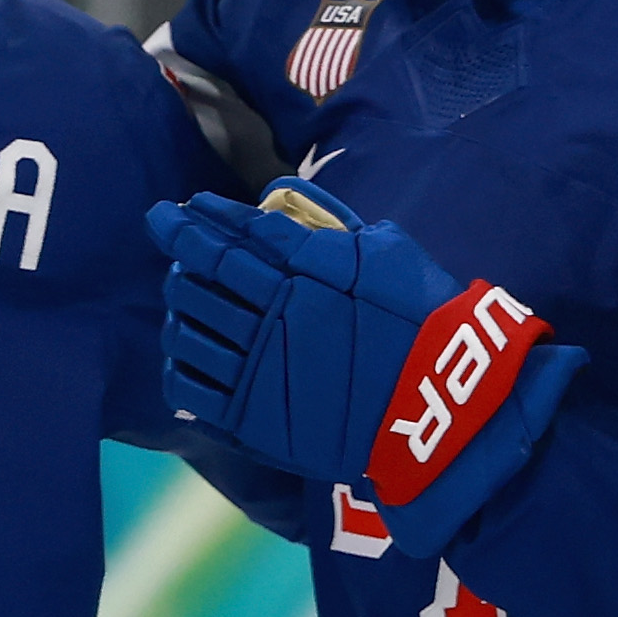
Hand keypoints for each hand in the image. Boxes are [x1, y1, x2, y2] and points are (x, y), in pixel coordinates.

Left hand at [146, 184, 582, 555]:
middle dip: (180, 256)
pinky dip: (177, 364)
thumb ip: (329, 224)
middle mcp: (274, 316)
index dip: (194, 222)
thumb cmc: (424, 321)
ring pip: (188, 329)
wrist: (443, 410)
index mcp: (305, 272)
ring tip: (181, 298)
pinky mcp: (254, 419)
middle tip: (179, 250)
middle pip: (198, 277)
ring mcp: (259, 370)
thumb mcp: (386, 252)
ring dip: (178, 306)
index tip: (174, 211)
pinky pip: (190, 387)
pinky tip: (184, 352)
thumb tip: (280, 197)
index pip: (230, 236)